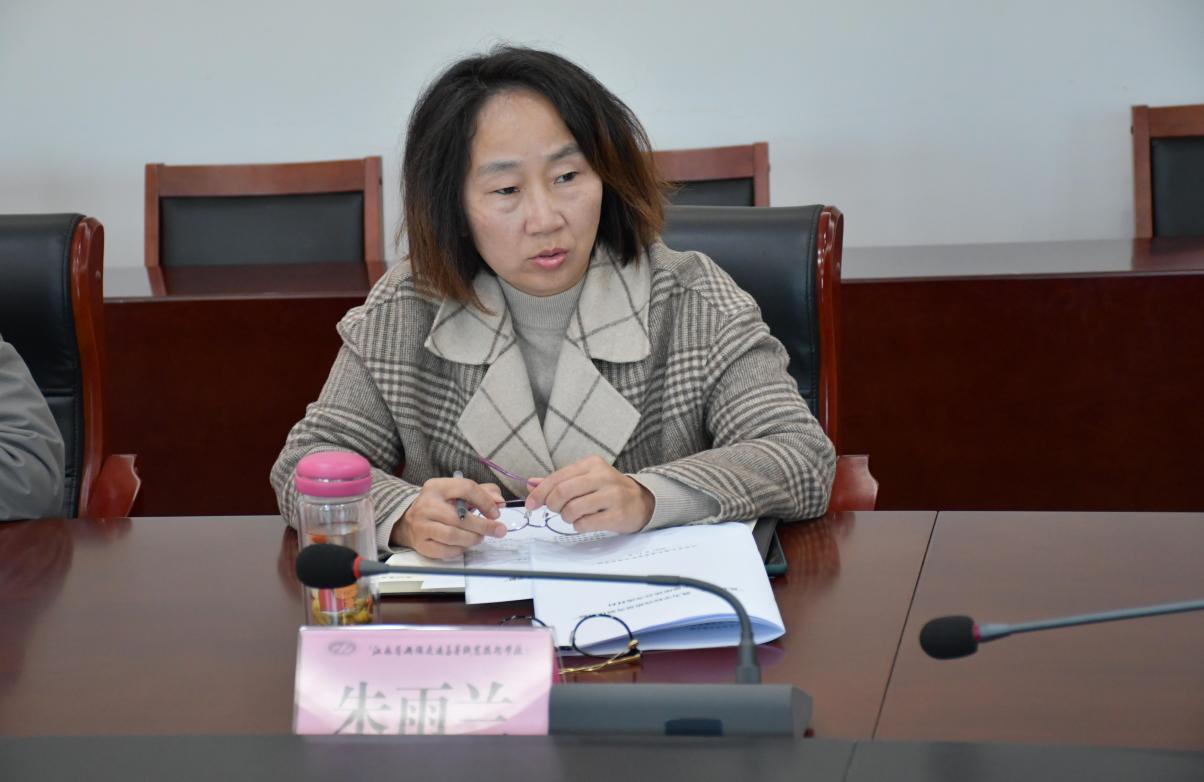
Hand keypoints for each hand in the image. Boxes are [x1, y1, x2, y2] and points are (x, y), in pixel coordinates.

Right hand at [391, 477, 506, 558]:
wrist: (407, 520)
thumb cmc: (439, 505)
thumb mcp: (457, 492)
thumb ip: (482, 493)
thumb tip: (500, 502)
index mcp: (437, 487)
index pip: (466, 488)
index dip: (485, 501)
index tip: (495, 513)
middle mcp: (426, 504)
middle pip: (460, 517)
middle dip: (484, 526)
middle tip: (498, 530)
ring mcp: (421, 525)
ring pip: (453, 536)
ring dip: (472, 539)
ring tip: (479, 538)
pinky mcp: (420, 544)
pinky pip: (445, 551)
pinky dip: (459, 550)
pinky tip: (463, 545)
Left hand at [524, 455, 653, 533]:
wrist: (642, 501)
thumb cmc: (608, 490)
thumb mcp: (585, 479)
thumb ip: (558, 481)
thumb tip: (531, 484)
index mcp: (592, 464)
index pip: (557, 477)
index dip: (540, 493)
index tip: (531, 504)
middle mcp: (603, 476)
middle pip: (563, 492)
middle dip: (552, 505)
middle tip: (554, 510)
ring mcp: (612, 495)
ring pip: (572, 509)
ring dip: (566, 517)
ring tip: (572, 516)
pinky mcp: (617, 514)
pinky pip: (585, 524)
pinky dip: (578, 526)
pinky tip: (584, 522)